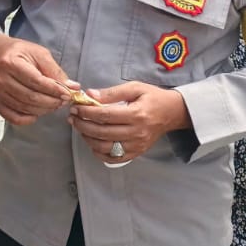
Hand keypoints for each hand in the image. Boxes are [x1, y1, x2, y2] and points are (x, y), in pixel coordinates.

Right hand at [0, 36, 70, 125]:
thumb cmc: (20, 53)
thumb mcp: (39, 54)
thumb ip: (55, 71)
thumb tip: (72, 87)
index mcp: (11, 62)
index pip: (36, 81)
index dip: (54, 90)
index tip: (67, 94)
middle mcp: (0, 79)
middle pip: (30, 97)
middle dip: (51, 101)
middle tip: (64, 101)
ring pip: (24, 108)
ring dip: (43, 110)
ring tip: (55, 104)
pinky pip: (13, 117)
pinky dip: (28, 119)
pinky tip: (38, 113)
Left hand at [68, 82, 189, 162]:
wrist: (172, 113)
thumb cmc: (153, 98)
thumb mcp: (135, 88)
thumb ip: (112, 92)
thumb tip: (90, 95)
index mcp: (136, 114)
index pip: (105, 115)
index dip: (87, 112)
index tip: (76, 108)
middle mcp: (136, 132)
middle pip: (102, 132)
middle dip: (83, 125)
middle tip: (73, 118)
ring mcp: (136, 145)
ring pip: (105, 147)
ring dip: (87, 138)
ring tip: (80, 128)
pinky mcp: (136, 153)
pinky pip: (113, 158)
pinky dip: (98, 152)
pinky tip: (92, 141)